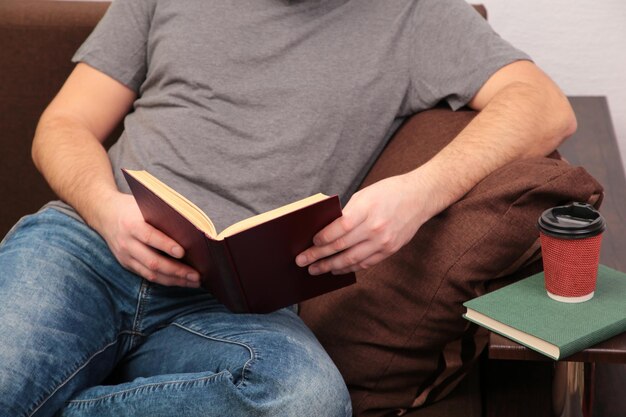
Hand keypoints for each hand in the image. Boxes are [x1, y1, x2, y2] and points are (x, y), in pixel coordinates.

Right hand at [95, 192, 200, 286]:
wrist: (104, 214)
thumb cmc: (132, 208)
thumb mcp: (143, 206)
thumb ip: (161, 216)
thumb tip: (190, 230)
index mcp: (131, 224)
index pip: (149, 237)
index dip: (166, 245)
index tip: (182, 252)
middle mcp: (127, 243)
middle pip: (152, 261)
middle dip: (176, 270)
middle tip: (196, 275)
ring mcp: (125, 256)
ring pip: (151, 273)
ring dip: (174, 280)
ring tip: (194, 282)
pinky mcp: (127, 264)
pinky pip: (148, 276)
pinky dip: (166, 280)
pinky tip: (181, 281)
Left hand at [296, 174, 431, 274]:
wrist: (420, 197)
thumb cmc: (389, 192)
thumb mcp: (365, 195)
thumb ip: (347, 213)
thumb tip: (325, 231)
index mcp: (367, 209)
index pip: (340, 228)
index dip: (322, 239)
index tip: (310, 243)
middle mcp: (376, 227)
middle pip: (342, 246)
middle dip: (319, 256)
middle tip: (302, 262)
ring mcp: (384, 241)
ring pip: (352, 259)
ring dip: (331, 266)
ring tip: (316, 270)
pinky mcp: (390, 250)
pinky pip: (366, 263)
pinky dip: (349, 268)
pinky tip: (337, 269)